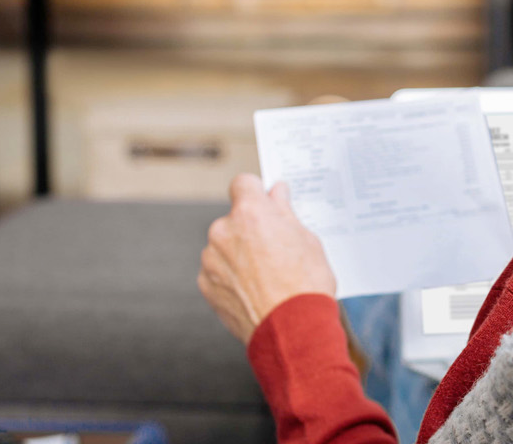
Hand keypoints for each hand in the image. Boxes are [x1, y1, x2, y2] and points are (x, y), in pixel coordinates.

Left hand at [199, 174, 338, 343]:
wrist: (292, 330)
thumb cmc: (305, 284)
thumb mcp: (307, 241)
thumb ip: (285, 212)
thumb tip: (277, 193)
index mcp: (251, 213)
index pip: (243, 183)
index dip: (256, 192)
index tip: (265, 202)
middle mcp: (224, 230)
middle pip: (235, 218)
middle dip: (251, 228)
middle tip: (275, 249)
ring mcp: (211, 259)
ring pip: (225, 246)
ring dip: (239, 253)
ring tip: (266, 276)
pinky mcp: (205, 284)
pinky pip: (218, 270)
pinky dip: (231, 276)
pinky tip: (253, 290)